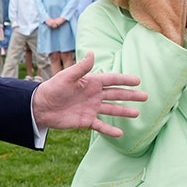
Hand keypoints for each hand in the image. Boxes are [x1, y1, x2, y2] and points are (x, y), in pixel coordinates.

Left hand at [31, 52, 146, 136]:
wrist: (41, 107)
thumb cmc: (53, 88)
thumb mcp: (67, 77)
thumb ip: (81, 68)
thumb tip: (92, 54)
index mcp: (91, 82)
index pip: (112, 80)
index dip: (125, 80)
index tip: (138, 80)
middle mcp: (94, 95)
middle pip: (116, 95)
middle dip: (131, 95)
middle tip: (146, 97)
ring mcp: (91, 108)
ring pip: (112, 110)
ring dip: (124, 111)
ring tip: (137, 114)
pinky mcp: (86, 121)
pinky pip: (101, 126)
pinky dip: (110, 130)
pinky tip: (120, 133)